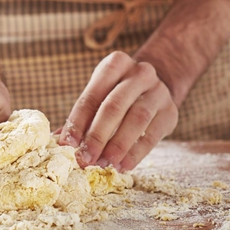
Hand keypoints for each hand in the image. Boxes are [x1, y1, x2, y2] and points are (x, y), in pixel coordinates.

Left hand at [58, 51, 177, 171]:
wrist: (154, 88)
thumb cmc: (117, 94)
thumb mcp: (99, 95)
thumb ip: (81, 117)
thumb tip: (58, 142)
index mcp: (115, 64)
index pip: (91, 96)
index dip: (77, 122)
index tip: (67, 144)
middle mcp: (139, 73)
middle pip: (114, 106)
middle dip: (97, 136)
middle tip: (85, 159)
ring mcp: (158, 90)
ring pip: (137, 119)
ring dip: (118, 145)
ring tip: (104, 164)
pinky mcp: (171, 111)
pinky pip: (154, 134)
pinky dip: (137, 152)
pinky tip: (123, 165)